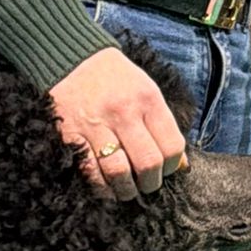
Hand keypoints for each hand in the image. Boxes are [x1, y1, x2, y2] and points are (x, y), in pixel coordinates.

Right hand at [48, 47, 187, 201]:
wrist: (69, 60)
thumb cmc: (113, 79)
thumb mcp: (145, 91)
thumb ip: (162, 125)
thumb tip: (181, 166)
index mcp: (147, 98)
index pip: (172, 146)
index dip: (171, 167)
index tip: (165, 171)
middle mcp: (123, 111)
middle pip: (147, 163)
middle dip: (150, 183)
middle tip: (146, 185)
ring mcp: (95, 124)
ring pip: (118, 172)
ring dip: (126, 190)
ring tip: (126, 190)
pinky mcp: (70, 134)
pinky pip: (89, 171)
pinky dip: (100, 187)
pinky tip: (105, 187)